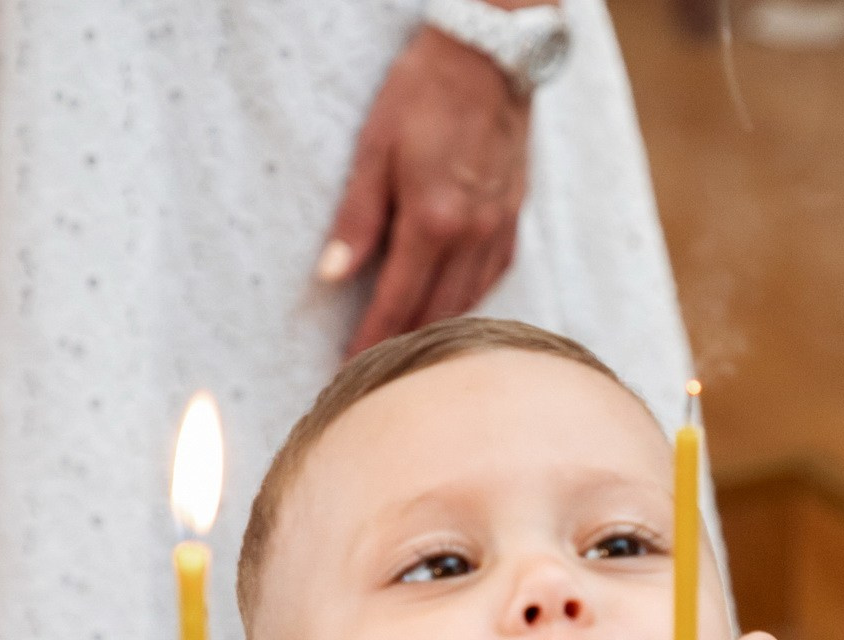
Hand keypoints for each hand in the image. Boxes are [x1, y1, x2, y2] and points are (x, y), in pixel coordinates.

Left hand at [320, 24, 531, 354]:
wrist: (490, 60)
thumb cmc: (424, 94)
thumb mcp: (375, 149)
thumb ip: (356, 219)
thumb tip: (330, 275)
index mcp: (432, 222)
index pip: (396, 303)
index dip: (371, 342)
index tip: (351, 371)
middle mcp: (471, 238)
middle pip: (434, 315)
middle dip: (402, 348)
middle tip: (375, 374)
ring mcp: (497, 233)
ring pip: (466, 304)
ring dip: (437, 332)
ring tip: (408, 352)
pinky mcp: (513, 222)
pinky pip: (488, 280)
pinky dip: (466, 303)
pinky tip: (449, 309)